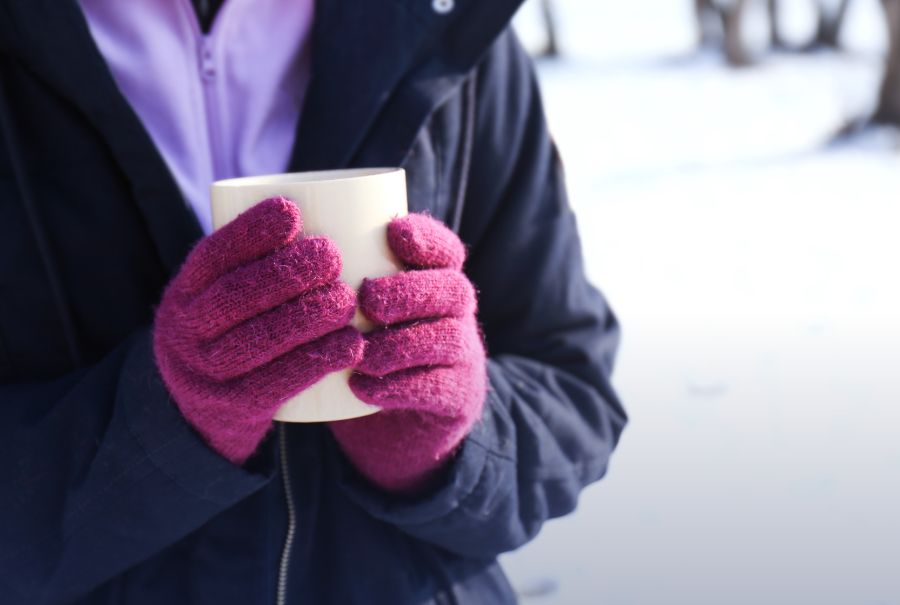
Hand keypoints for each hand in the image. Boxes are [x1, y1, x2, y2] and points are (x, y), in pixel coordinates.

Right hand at [153, 197, 363, 463]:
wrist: (201, 415)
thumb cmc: (231, 336)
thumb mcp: (219, 299)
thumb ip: (252, 265)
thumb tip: (315, 207)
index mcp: (184, 293)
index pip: (213, 256)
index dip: (250, 231)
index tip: (292, 211)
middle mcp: (185, 331)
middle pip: (237, 295)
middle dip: (288, 271)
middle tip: (333, 256)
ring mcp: (206, 373)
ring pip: (258, 339)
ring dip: (308, 315)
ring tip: (347, 298)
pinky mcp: (235, 408)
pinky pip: (276, 383)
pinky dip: (316, 361)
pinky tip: (349, 345)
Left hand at [328, 214, 486, 493]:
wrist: (404, 413)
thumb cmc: (371, 340)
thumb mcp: (361, 302)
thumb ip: (335, 269)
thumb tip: (268, 224)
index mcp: (438, 278)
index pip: (446, 250)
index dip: (428, 238)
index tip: (394, 231)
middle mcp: (457, 313)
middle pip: (454, 290)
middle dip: (410, 291)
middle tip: (367, 297)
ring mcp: (463, 356)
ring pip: (448, 340)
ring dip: (401, 344)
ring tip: (360, 352)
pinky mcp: (457, 396)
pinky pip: (437, 390)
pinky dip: (397, 389)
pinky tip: (361, 387)